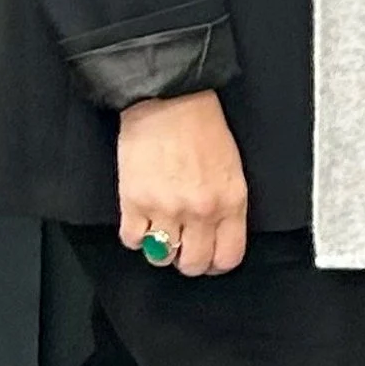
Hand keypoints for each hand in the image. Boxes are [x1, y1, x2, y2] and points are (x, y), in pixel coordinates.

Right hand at [118, 90, 249, 274]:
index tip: (208, 259)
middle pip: (193, 264)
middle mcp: (201, 211)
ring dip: (159, 249)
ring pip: (161, 257)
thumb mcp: (231, 169)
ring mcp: (166, 208)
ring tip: (159, 231)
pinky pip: (132, 240)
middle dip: (187, 260)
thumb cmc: (201, 127)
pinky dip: (135, 236)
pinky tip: (140, 220)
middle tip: (181, 247)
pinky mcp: (135, 202)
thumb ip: (227, 206)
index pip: (227, 257)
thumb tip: (217, 234)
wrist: (169, 101)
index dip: (215, 263)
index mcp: (230, 202)